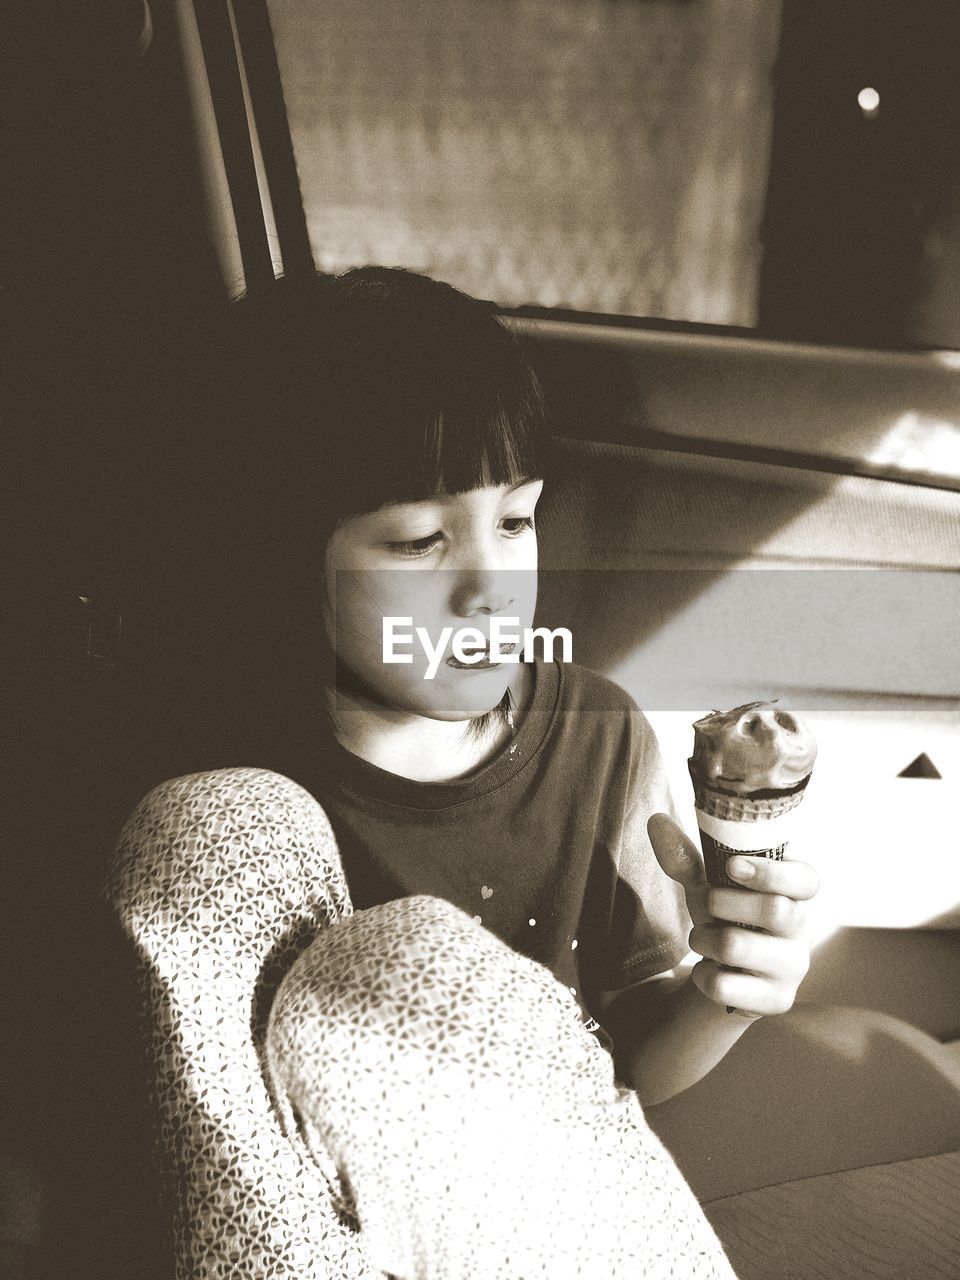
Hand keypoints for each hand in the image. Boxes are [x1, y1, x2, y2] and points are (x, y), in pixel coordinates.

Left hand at [647, 812, 818, 1018]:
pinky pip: (726, 985)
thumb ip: (685, 857)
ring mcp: (794, 967)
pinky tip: (707, 970)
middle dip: (723, 903)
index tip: (732, 867)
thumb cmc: (726, 917)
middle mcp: (804, 929)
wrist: (729, 974)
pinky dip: (702, 975)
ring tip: (701, 938)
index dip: (771, 873)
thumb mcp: (707, 886)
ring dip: (703, 938)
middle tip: (706, 904)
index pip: (805, 879)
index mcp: (796, 892)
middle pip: (775, 911)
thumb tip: (656, 821)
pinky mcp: (777, 1000)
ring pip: (739, 947)